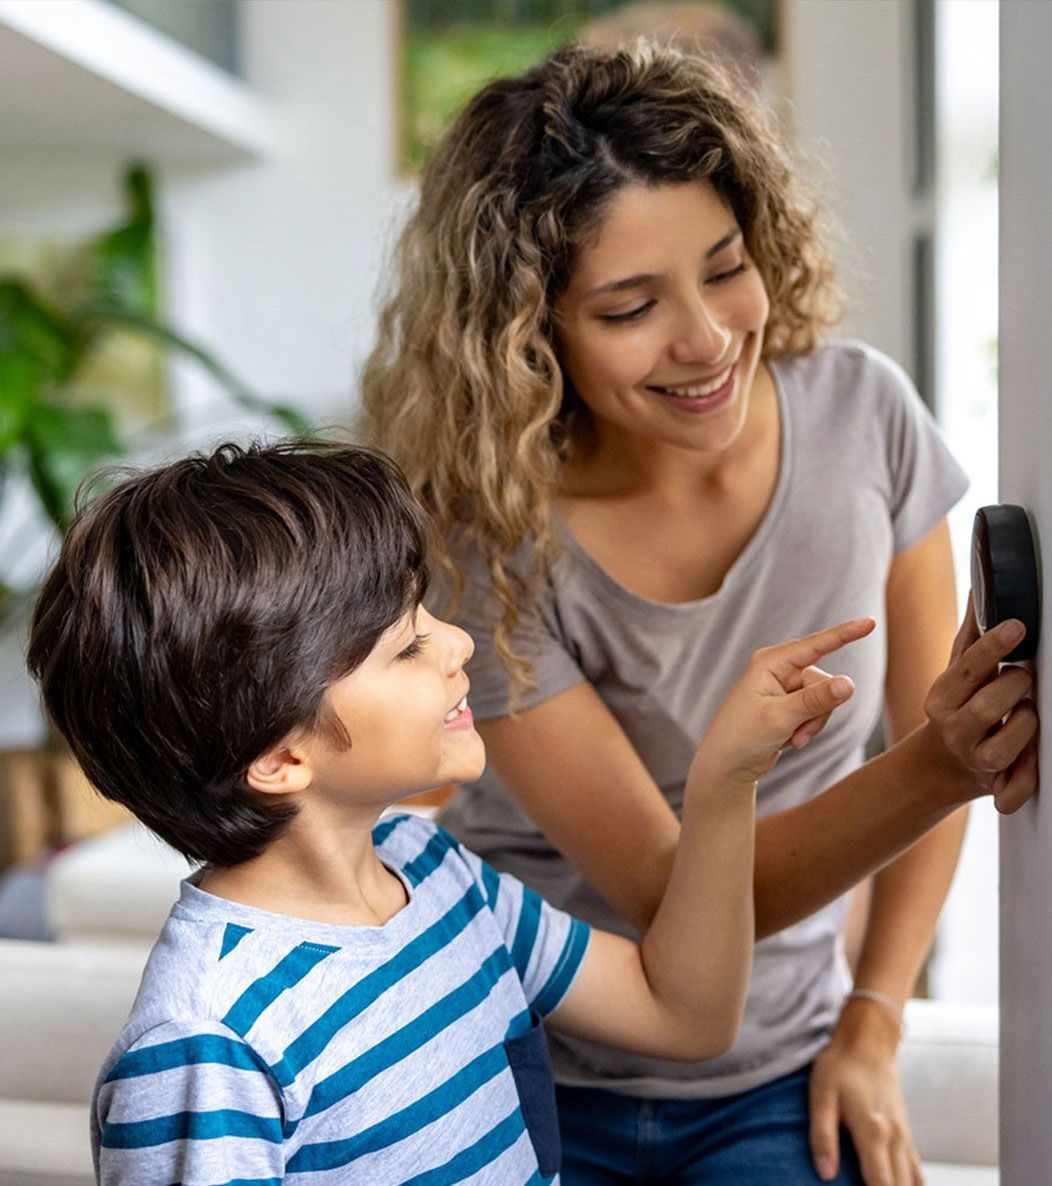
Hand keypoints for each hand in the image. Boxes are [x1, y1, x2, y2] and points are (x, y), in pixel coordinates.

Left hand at [695, 618, 876, 786]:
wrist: (727, 766)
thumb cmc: (743, 737)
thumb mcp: (781, 718)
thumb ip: (816, 700)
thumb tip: (850, 683)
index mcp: (770, 662)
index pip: (815, 645)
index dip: (845, 634)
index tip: (871, 622)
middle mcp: (778, 669)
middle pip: (824, 681)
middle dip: (818, 710)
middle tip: (796, 732)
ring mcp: (785, 687)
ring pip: (825, 699)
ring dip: (813, 724)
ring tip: (791, 738)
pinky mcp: (790, 705)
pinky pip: (817, 712)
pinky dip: (808, 729)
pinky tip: (788, 740)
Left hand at [810, 999, 920, 1185]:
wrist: (867, 1042)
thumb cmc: (839, 1067)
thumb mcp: (821, 1096)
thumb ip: (822, 1135)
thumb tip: (825, 1174)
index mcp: (874, 1133)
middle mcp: (895, 1139)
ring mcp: (904, 1138)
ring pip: (913, 1183)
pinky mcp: (906, 1134)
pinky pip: (917, 1171)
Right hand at [922, 596, 1037, 812]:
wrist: (942, 764)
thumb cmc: (958, 709)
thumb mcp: (957, 674)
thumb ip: (970, 636)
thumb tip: (980, 588)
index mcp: (942, 698)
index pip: (968, 668)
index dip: (994, 646)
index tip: (1017, 626)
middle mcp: (954, 729)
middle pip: (989, 706)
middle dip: (1017, 686)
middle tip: (1025, 678)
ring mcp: (975, 760)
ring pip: (1007, 745)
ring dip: (1027, 725)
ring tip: (1028, 713)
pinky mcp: (993, 786)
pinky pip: (1013, 791)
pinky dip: (1026, 779)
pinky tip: (1032, 761)